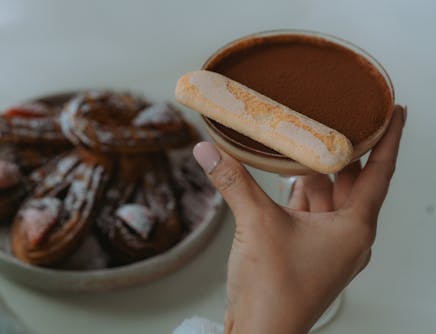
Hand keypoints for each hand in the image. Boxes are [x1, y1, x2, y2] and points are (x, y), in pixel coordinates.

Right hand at [193, 105, 405, 333]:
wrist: (262, 333)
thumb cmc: (274, 289)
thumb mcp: (256, 223)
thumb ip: (233, 181)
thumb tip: (208, 151)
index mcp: (354, 227)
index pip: (381, 172)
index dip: (390, 139)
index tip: (395, 113)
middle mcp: (347, 235)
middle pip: (352, 182)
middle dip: (342, 153)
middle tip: (335, 120)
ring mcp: (328, 246)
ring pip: (327, 198)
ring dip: (314, 174)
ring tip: (302, 145)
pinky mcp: (308, 253)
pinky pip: (310, 214)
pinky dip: (299, 195)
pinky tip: (284, 180)